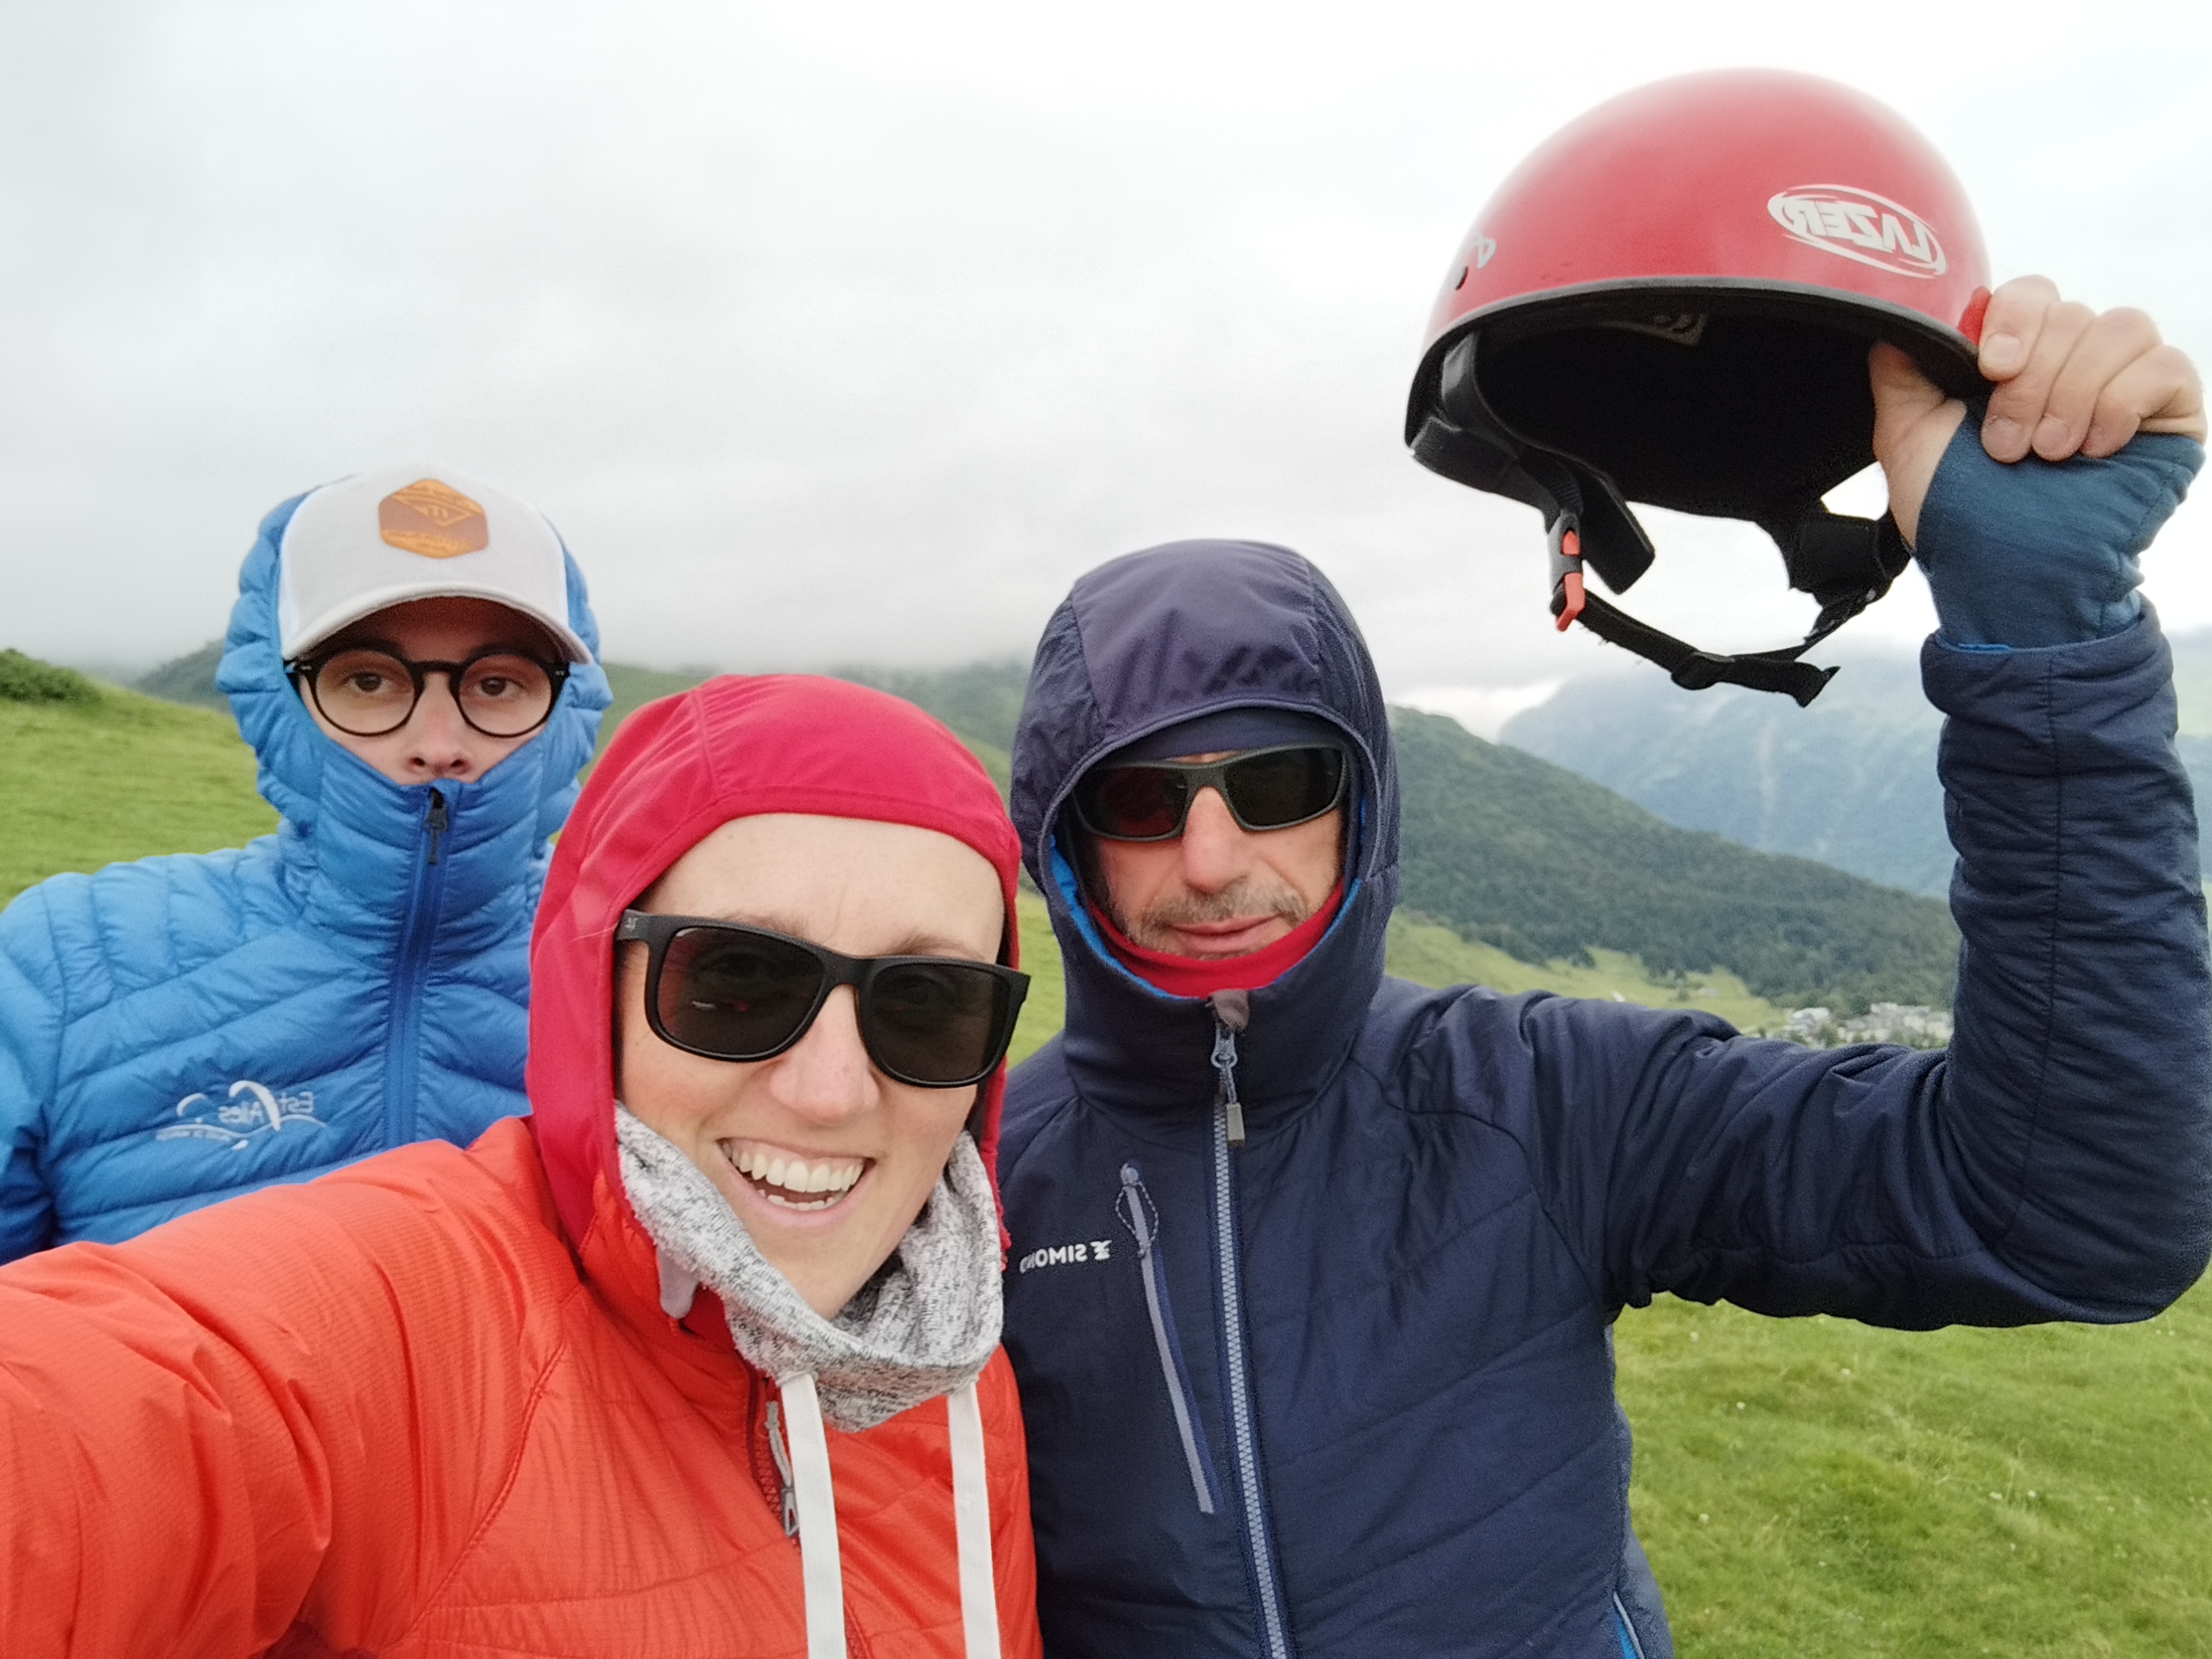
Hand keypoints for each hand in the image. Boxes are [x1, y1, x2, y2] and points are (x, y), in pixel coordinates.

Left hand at [1869, 276, 2204, 546]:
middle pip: (2069, 314)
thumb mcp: (1909, 438)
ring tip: (2049, 452)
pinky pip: (2165, 366)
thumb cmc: (1960, 511)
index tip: (1990, 367)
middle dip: (2031, 382)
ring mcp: (2123, 378)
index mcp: (2017, 356)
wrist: (2008, 574)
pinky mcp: (2170, 406)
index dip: (2012, 320)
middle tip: (2007, 445)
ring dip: (2074, 393)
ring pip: (2121, 329)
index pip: (2027, 295)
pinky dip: (2122, 404)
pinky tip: (2095, 448)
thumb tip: (1901, 315)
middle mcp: (2072, 357)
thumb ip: (1902, 371)